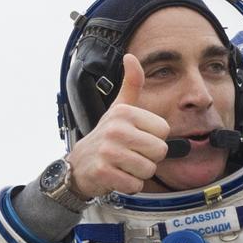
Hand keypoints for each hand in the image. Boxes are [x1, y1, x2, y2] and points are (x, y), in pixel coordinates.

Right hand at [65, 54, 169, 197]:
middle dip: (148, 158)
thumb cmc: (105, 136)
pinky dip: (129, 185)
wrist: (78, 164)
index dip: (154, 139)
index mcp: (124, 112)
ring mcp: (108, 151)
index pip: (164, 131)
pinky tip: (117, 176)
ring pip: (148, 169)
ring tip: (123, 165)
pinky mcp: (103, 172)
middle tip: (130, 154)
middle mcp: (116, 129)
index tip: (137, 139)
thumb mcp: (119, 107)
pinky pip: (134, 184)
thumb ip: (131, 84)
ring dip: (138, 172)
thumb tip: (131, 57)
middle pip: (159, 151)